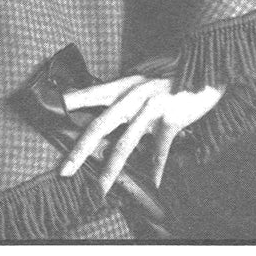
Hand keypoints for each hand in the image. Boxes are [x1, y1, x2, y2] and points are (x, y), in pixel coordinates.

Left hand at [59, 75, 223, 191]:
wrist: (204, 66)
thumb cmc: (171, 76)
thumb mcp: (142, 80)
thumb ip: (125, 96)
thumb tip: (108, 114)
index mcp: (123, 85)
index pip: (90, 93)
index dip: (70, 102)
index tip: (51, 110)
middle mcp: (132, 95)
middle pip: (99, 125)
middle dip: (80, 151)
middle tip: (64, 171)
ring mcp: (150, 108)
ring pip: (124, 143)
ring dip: (110, 170)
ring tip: (99, 189)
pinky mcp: (170, 119)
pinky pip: (159, 150)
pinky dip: (156, 169)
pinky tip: (153, 184)